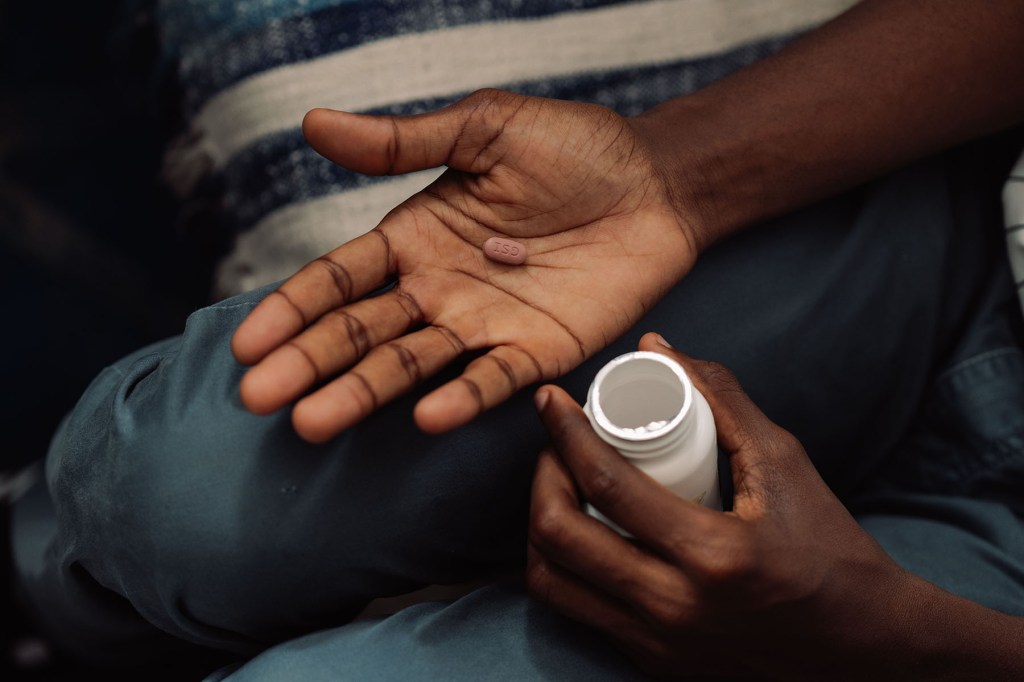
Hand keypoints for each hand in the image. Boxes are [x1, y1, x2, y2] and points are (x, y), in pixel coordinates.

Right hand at [231, 90, 697, 441]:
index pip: (338, 279)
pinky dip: (461, 399)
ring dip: (363, 393)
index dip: (292, 309)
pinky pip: (493, 380)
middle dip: (309, 364)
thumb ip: (402, 140)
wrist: (656, 181)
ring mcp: (483, 325)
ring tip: (313, 423)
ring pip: (411, 365)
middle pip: (360, 333)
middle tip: (260, 399)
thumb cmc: (572, 148)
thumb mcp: (484, 130)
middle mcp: (437, 289)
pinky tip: (425, 416)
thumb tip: (312, 122)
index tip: (247, 345)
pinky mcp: (537, 351)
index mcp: (414, 238)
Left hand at [527, 333, 930, 679]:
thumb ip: (723, 399)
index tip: (550, 400)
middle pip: (559, 535)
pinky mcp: (653, 663)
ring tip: (563, 488)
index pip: (607, 483)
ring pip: (552, 581)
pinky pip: (578, 611)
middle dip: (541, 476)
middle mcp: (676, 608)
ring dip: (541, 525)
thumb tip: (656, 348)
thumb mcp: (784, 464)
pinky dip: (565, 565)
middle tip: (557, 445)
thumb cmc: (831, 550)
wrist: (865, 650)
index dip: (565, 432)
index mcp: (713, 556)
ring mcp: (659, 644)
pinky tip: (582, 532)